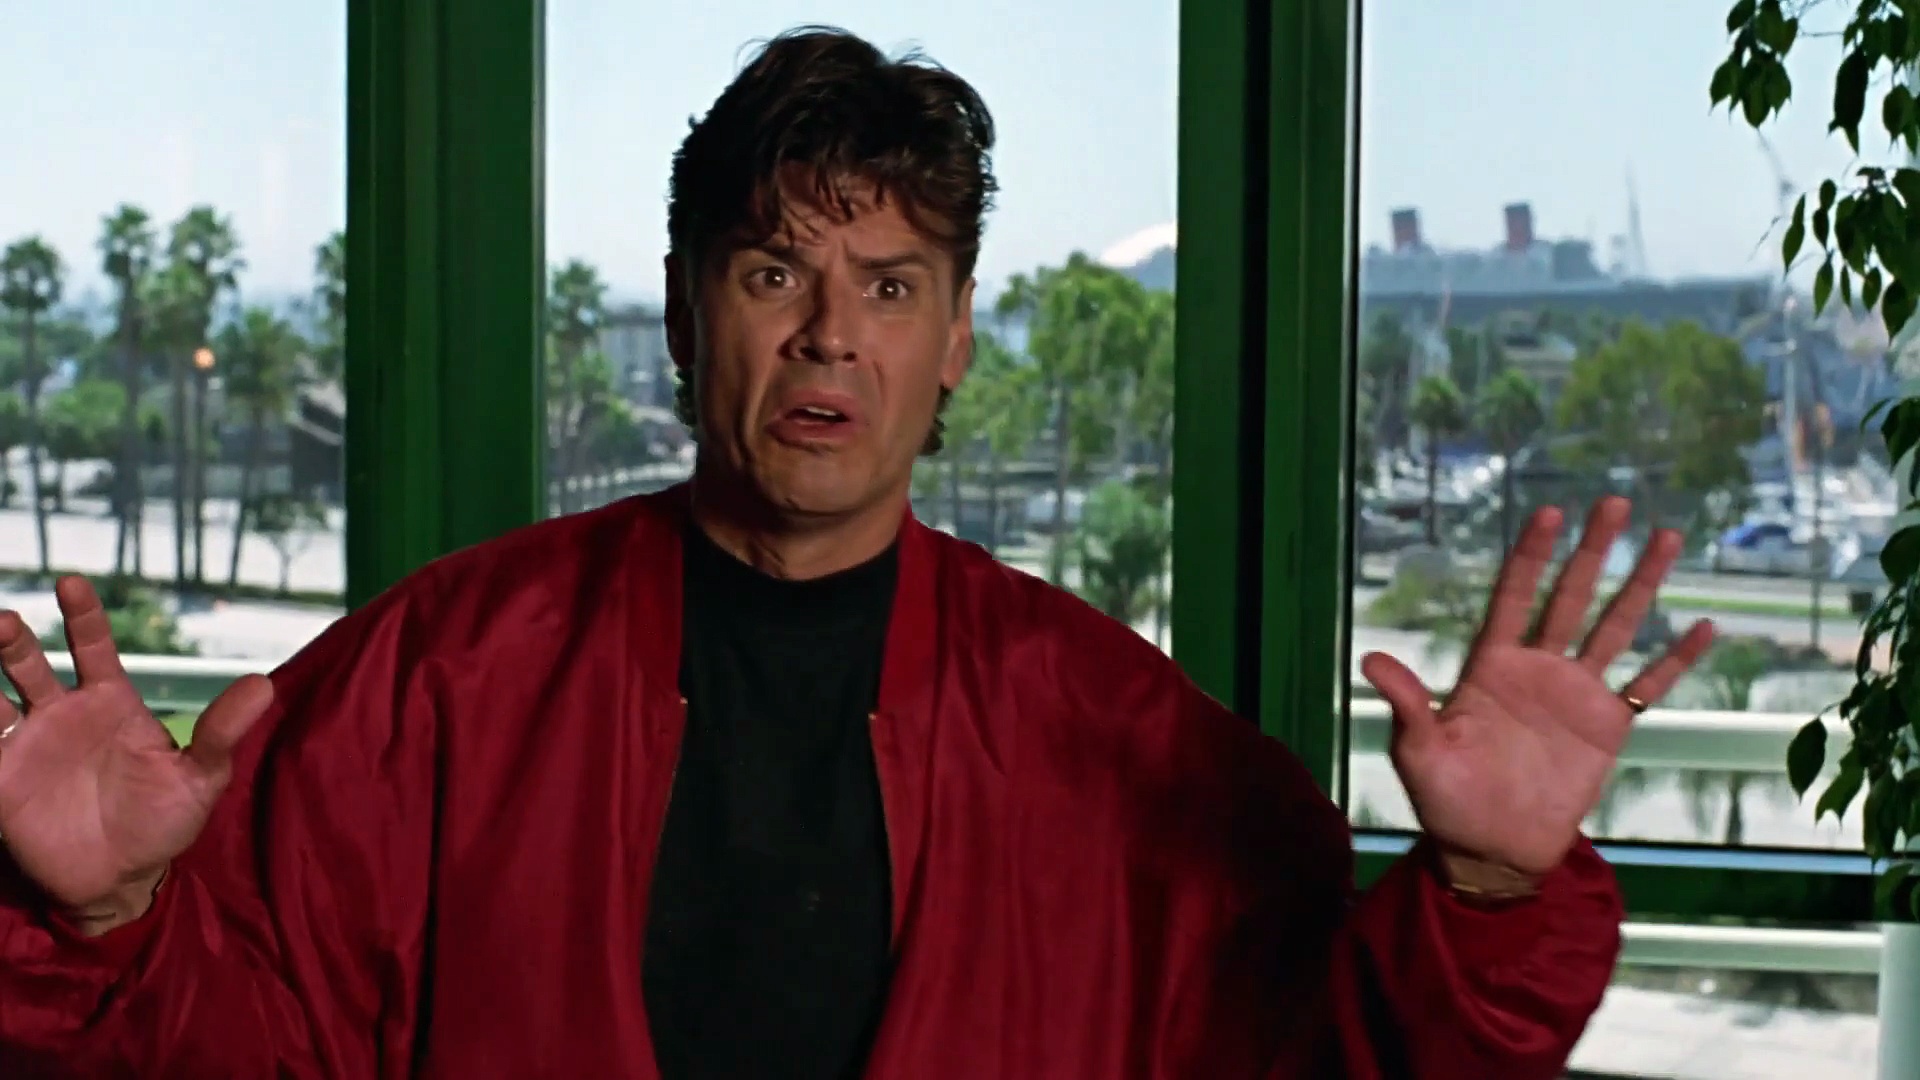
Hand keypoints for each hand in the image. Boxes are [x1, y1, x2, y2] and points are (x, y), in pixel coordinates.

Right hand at [0, 577, 272, 932]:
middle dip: (12, 638)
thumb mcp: (200, 778)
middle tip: (4, 620)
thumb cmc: (165, 822)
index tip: (71, 582)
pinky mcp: (1, 781)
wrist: (124, 879)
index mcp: (110, 702)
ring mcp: (28, 745)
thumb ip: (222, 733)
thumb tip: (265, 685)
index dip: (83, 614)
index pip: (93, 646)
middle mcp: (63, 714)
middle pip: (29, 662)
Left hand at [1361, 497, 1713, 879]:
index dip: (1530, 556)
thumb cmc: (1445, 799)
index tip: (1548, 514)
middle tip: (1613, 503)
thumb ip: (1409, 703)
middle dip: (1591, 550)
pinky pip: (1649, 685)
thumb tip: (1373, 659)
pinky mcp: (1608, 727)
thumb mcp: (1418, 751)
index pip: (1514, 597)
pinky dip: (1676, 658)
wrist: (1490, 849)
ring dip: (1641, 583)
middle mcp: (1537, 668)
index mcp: (1490, 666)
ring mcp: (1576, 694)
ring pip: (1615, 626)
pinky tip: (1705, 627)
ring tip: (1667, 537)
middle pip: (1569, 596)